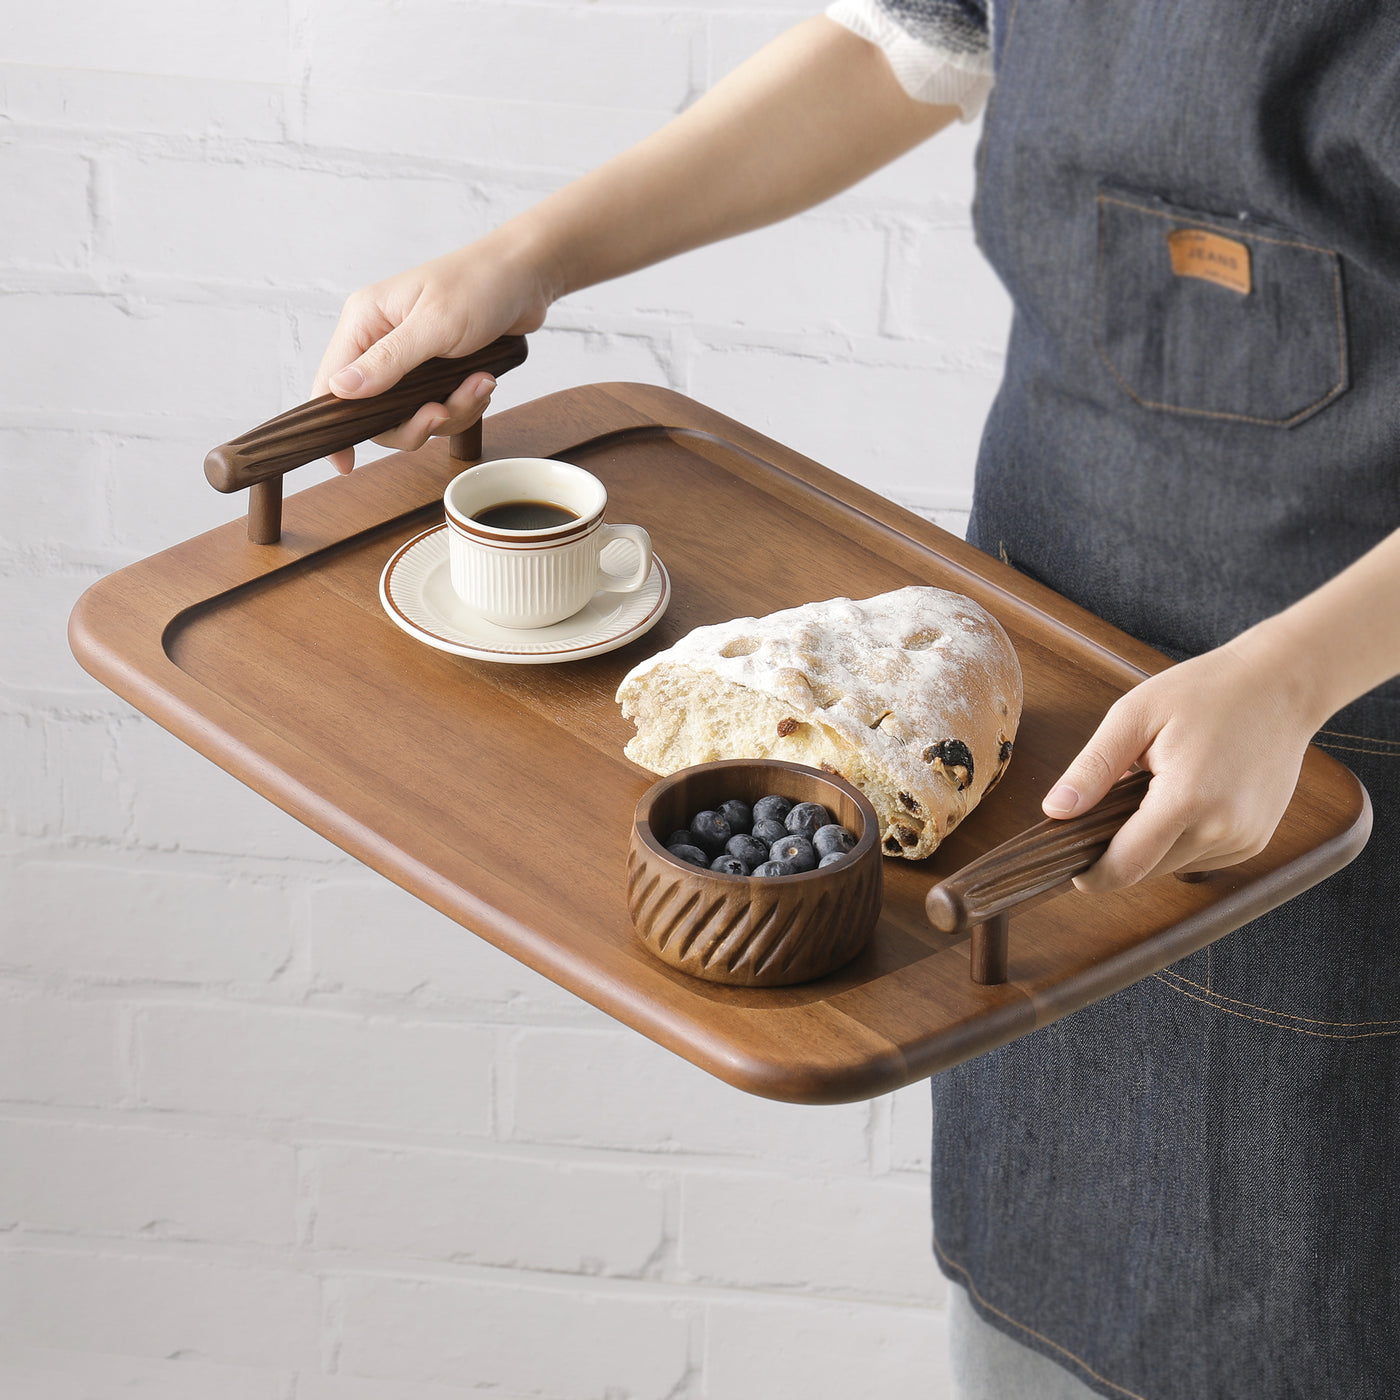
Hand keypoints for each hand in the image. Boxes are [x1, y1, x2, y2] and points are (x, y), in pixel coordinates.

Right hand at [312, 234, 551, 471]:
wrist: (527, 277)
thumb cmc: (479, 285)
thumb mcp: (433, 325)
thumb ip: (388, 361)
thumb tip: (341, 391)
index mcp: (365, 322)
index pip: (330, 381)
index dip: (333, 423)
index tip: (344, 463)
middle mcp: (381, 341)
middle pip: (374, 411)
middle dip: (413, 422)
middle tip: (442, 413)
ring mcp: (410, 358)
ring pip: (412, 415)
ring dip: (450, 411)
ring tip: (478, 384)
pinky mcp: (437, 370)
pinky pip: (441, 407)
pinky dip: (464, 404)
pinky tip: (483, 382)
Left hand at [1041, 641, 1317, 893]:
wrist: (1282, 685)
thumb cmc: (1207, 691)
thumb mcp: (1134, 717)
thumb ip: (1092, 769)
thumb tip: (1056, 811)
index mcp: (1187, 799)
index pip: (1126, 866)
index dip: (1092, 874)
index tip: (1070, 865)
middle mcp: (1222, 829)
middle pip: (1147, 870)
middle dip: (1118, 850)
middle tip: (1108, 806)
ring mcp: (1244, 839)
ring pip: (1172, 865)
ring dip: (1151, 843)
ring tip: (1154, 789)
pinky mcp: (1256, 840)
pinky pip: (1200, 855)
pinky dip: (1181, 837)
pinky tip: (1184, 797)